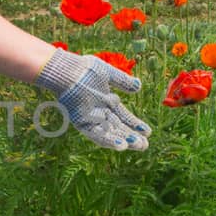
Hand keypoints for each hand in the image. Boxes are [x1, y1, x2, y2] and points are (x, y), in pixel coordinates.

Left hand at [35, 48, 150, 151]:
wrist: (67, 71)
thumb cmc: (85, 69)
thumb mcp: (108, 73)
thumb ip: (123, 81)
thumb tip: (139, 86)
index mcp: (107, 101)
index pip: (124, 116)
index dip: (135, 124)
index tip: (148, 132)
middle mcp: (100, 112)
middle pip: (118, 128)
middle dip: (131, 136)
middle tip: (145, 145)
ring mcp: (90, 118)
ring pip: (109, 133)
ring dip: (123, 141)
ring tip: (137, 146)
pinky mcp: (81, 122)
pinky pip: (96, 134)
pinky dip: (108, 140)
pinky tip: (121, 146)